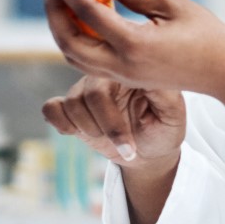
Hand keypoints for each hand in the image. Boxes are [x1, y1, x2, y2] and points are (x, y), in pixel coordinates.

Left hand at [43, 0, 224, 145]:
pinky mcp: (126, 79)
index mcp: (135, 45)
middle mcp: (122, 66)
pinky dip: (77, 38)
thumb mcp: (173, 5)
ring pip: (74, 55)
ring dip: (61, 26)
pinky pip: (89, 60)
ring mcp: (123, 77)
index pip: (88, 14)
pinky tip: (80, 15)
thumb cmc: (209, 36)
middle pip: (68, 42)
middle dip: (53, 11)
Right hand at [43, 75, 184, 168]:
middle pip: (90, 94)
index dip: (116, 114)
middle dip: (107, 128)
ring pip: (71, 103)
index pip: (113, 78)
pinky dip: (62, 124)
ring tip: (113, 142)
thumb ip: (164, 92)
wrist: (149, 153)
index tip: (130, 140)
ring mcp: (84, 89)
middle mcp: (104, 75)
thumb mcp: (173, 114)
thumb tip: (148, 71)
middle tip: (127, 148)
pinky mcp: (69, 106)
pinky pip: (51, 109)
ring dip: (90, 130)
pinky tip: (79, 134)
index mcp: (129, 70)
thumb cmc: (164, 130)